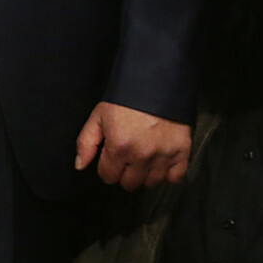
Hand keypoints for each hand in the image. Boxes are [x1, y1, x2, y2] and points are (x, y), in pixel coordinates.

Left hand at [74, 102, 190, 190]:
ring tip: (145, 157)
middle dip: (125, 172)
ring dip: (146, 173)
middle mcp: (141, 155)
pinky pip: (175, 177)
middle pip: (130, 184)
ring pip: (151, 183)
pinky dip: (169, 173)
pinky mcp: (182, 150)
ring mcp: (163, 154)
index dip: (107, 167)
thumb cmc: (128, 96)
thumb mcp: (99, 115)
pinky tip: (162, 161)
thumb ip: (86, 142)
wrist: (158, 79)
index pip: (108, 176)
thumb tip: (80, 165)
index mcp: (119, 147)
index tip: (112, 156)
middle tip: (128, 156)